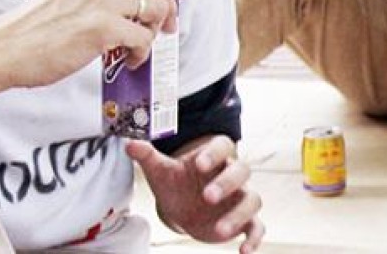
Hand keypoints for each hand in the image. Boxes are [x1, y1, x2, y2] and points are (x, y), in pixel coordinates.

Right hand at [0, 0, 186, 88]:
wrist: (5, 48)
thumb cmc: (31, 30)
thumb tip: (133, 5)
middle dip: (171, 4)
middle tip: (168, 28)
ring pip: (156, 8)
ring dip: (154, 33)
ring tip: (137, 50)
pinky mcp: (102, 27)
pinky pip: (143, 38)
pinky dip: (142, 53)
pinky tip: (128, 62)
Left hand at [126, 135, 264, 252]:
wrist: (181, 206)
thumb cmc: (175, 183)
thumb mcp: (160, 170)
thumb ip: (147, 156)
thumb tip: (129, 144)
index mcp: (212, 156)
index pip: (222, 145)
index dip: (213, 153)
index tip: (198, 164)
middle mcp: (230, 174)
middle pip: (241, 171)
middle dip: (226, 184)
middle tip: (206, 197)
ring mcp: (239, 197)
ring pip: (252, 199)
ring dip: (238, 215)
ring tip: (219, 231)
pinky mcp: (243, 220)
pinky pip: (257, 226)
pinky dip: (254, 239)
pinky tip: (243, 252)